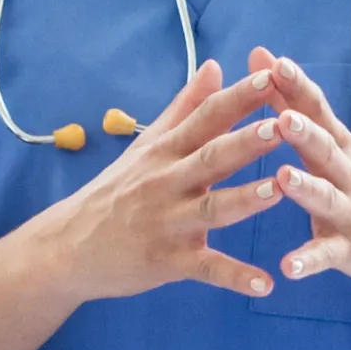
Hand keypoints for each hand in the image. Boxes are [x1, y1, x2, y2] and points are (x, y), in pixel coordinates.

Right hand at [43, 59, 288, 299]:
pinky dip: (235, 277)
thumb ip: (184, 107)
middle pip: (212, 157)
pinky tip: (266, 284)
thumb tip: (213, 65)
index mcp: (166, 151)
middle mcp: (167, 182)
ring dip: (245, 199)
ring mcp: (168, 222)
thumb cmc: (115, 192)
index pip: (206, 117)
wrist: (68, 247)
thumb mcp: (147, 145)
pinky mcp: (167, 261)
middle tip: (282, 126)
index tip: (269, 75)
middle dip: (246, 141)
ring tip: (278, 190)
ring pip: (212, 209)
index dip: (237, 97)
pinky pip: (206, 269)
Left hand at [252, 49, 350, 286]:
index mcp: (341, 148)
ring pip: (326, 198)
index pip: (318, 111)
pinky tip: (287, 267)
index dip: (297, 87)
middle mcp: (348, 176)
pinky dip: (307, 261)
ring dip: (305, 188)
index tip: (273, 62)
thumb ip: (298, 107)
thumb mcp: (340, 145)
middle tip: (283, 116)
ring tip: (283, 178)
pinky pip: (327, 256)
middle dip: (304, 132)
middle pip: (325, 150)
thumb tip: (267, 60)